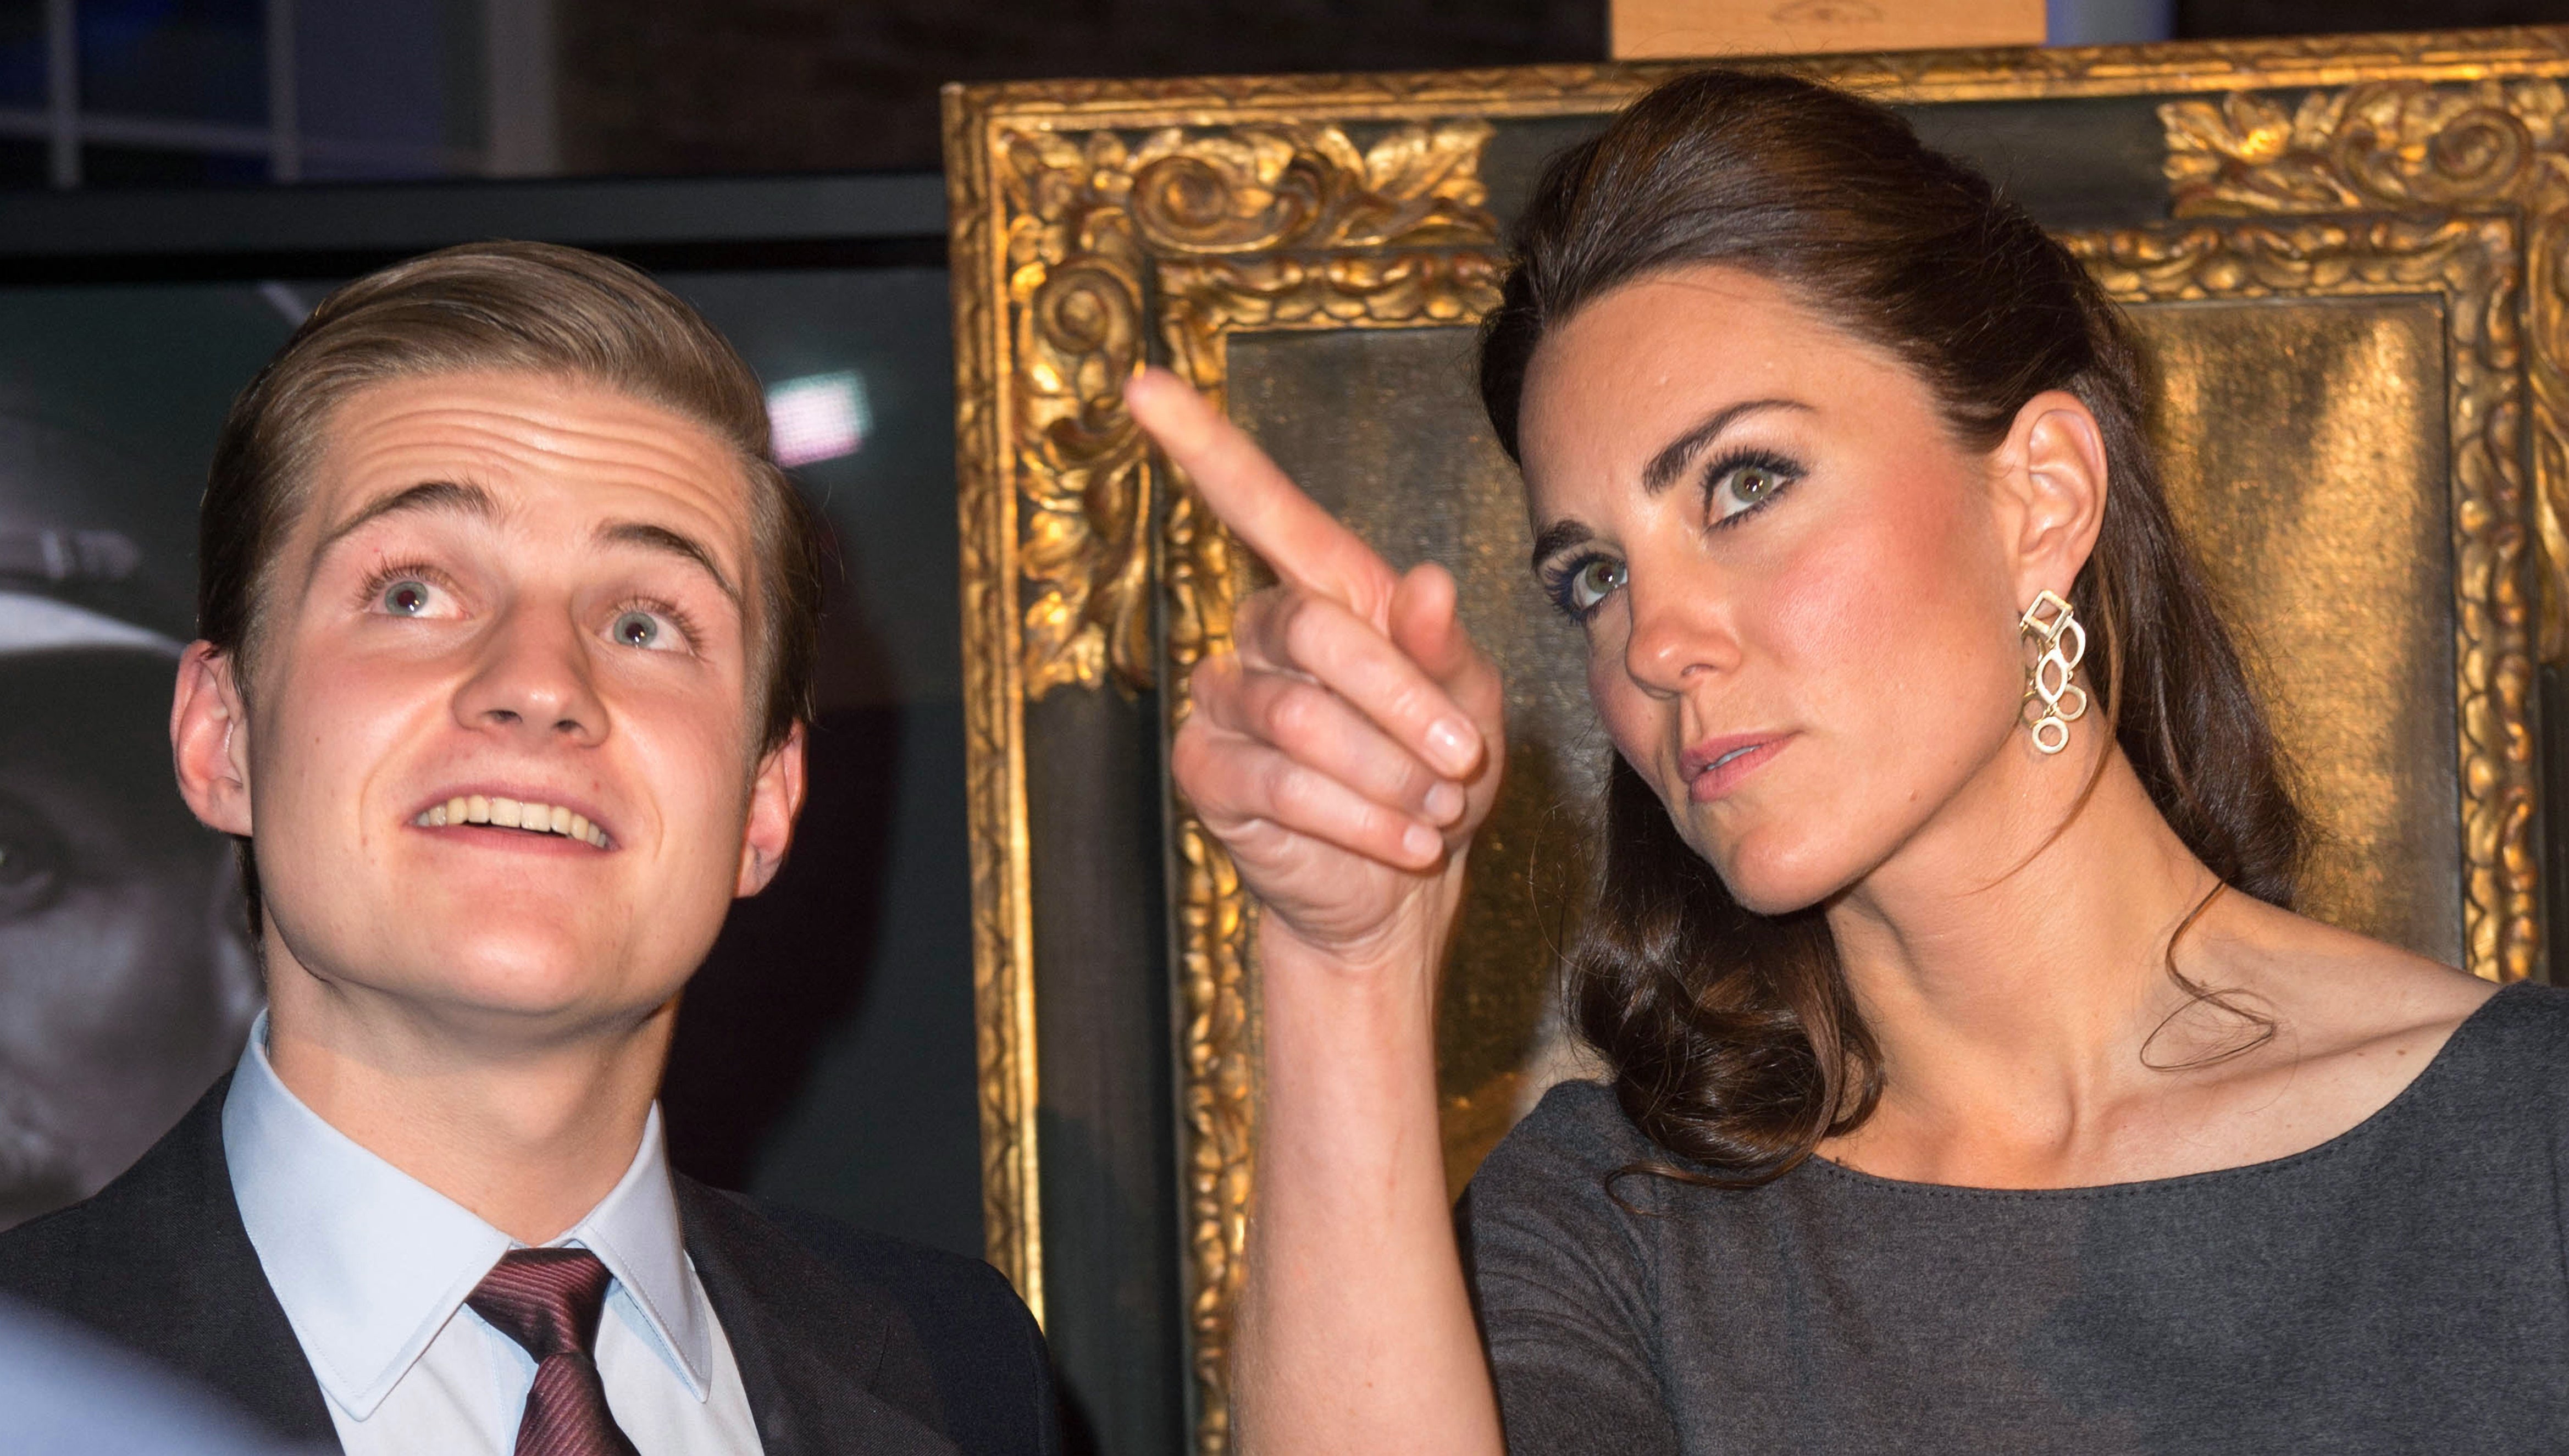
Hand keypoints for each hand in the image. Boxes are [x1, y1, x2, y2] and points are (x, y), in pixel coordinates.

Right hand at [1124, 367, 1505, 965]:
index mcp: (1325, 593)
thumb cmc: (1436, 774)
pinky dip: (1356, 816)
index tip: (1143, 383)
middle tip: (1464, 761)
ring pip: (1300, 718)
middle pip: (1314, 630)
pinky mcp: (1207, 773)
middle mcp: (1260, 635)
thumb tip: (1424, 580)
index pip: (1261, 506)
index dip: (1202, 446)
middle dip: (1401, 700)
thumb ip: (1442, 646)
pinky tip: (1404, 841)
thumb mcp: (1470, 703)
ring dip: (1387, 772)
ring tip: (1437, 811)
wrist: (1399, 886)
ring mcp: (1224, 702)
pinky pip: (1277, 783)